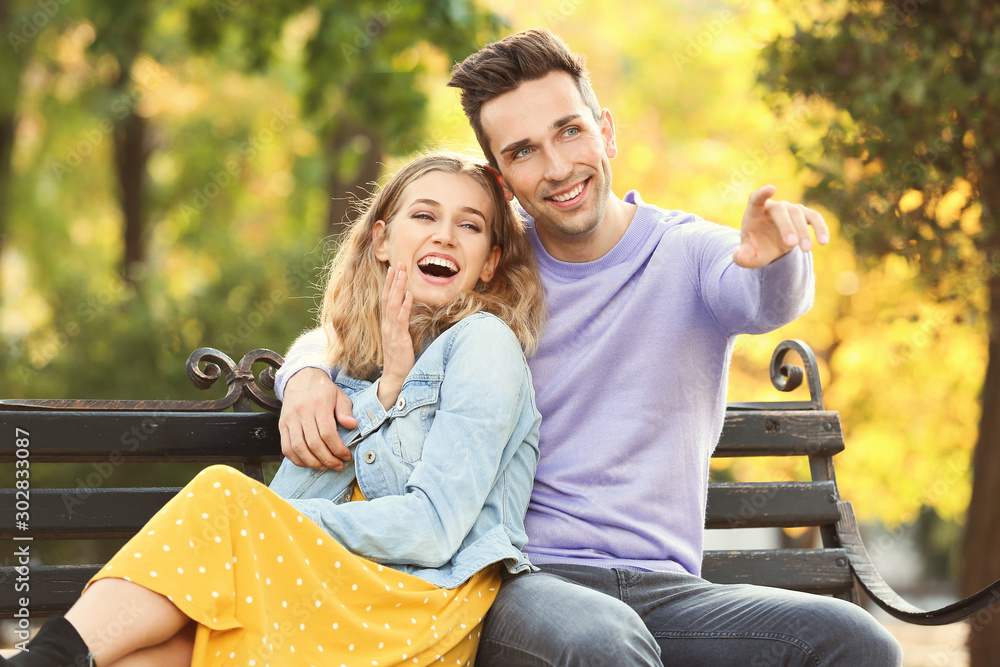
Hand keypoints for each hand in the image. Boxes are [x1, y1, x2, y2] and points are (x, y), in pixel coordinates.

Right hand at [279, 367, 356, 469]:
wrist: (300, 378)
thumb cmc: (323, 390)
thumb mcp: (339, 396)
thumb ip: (345, 411)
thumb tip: (352, 425)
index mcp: (319, 404)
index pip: (328, 433)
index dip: (338, 449)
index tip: (346, 456)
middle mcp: (302, 412)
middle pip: (313, 443)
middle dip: (328, 459)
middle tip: (338, 465)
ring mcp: (290, 419)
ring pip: (298, 448)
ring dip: (312, 463)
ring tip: (325, 466)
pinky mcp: (282, 425)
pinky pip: (286, 447)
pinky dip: (297, 460)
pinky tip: (309, 463)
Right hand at [377, 263, 414, 409]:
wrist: (395, 376)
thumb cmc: (400, 358)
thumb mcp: (401, 337)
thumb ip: (402, 324)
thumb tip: (408, 311)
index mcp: (387, 324)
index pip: (387, 299)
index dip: (390, 283)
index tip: (394, 269)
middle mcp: (387, 324)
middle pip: (388, 297)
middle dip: (393, 280)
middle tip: (398, 263)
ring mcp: (392, 331)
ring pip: (393, 304)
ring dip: (398, 287)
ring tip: (402, 273)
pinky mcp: (399, 338)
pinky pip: (401, 319)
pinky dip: (405, 306)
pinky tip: (409, 295)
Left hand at [733, 185, 829, 268]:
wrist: (769, 248)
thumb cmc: (756, 249)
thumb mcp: (747, 256)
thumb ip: (743, 257)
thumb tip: (742, 258)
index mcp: (754, 213)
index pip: (756, 199)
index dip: (762, 194)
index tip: (771, 189)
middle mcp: (773, 207)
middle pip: (781, 211)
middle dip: (787, 227)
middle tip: (792, 245)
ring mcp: (789, 209)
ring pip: (799, 214)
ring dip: (804, 232)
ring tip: (806, 250)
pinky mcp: (804, 215)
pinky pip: (814, 218)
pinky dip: (820, 228)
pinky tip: (824, 242)